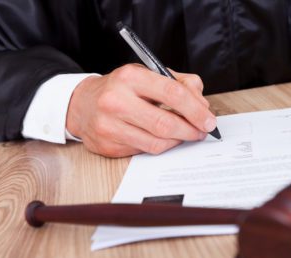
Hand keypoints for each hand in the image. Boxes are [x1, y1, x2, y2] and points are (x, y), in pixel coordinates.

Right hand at [66, 64, 215, 156]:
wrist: (82, 104)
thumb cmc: (121, 88)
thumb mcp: (147, 74)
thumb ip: (179, 83)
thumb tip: (202, 104)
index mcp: (130, 76)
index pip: (172, 93)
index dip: (196, 110)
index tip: (209, 120)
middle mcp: (116, 100)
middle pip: (165, 123)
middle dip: (190, 130)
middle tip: (202, 131)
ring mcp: (108, 125)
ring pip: (156, 142)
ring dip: (177, 141)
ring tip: (185, 135)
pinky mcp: (107, 145)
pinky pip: (144, 151)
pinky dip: (160, 146)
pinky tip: (164, 139)